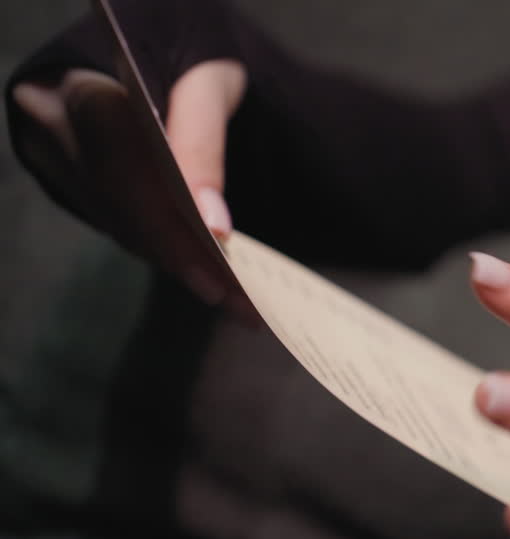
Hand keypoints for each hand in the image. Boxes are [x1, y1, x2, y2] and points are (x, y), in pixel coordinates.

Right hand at [12, 61, 249, 315]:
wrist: (157, 54)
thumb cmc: (187, 60)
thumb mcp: (208, 79)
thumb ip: (202, 140)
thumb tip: (214, 225)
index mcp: (82, 89)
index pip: (120, 163)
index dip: (167, 213)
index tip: (219, 246)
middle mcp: (55, 128)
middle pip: (121, 206)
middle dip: (184, 253)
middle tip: (237, 292)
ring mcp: (58, 160)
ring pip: (121, 225)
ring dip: (181, 263)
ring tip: (237, 296)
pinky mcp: (74, 184)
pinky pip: (122, 227)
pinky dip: (168, 252)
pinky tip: (212, 274)